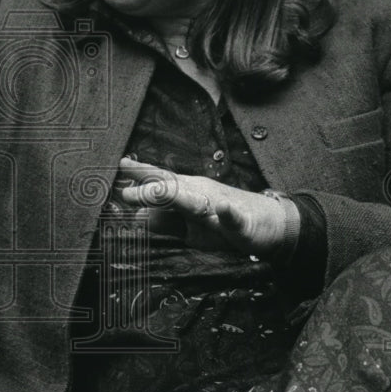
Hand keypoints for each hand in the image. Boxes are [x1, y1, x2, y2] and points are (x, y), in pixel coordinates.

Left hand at [116, 157, 285, 256]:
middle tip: (125, 193)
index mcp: (188, 193)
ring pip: (196, 201)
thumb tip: (137, 220)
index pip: (160, 180)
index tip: (120, 165)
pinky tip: (224, 209)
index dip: (140, 174)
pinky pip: (233, 218)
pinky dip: (228, 213)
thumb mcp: (190, 226)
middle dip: (149, 189)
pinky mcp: (241, 223)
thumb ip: (165, 222)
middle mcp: (201, 194)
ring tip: (159, 192)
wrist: (270, 224)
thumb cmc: (225, 222)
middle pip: (171, 187)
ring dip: (178, 197)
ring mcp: (220, 206)